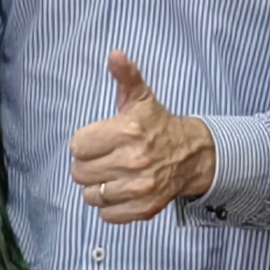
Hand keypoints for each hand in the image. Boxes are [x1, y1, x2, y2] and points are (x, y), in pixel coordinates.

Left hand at [69, 52, 216, 224]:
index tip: (99, 141)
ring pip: (91, 195)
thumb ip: (125, 75)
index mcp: (127, 131)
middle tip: (105, 158)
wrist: (191, 154)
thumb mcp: (141, 97)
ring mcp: (139, 187)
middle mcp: (133, 160)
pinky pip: (107, 214)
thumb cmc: (158, 125)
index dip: (85, 144)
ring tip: (113, 175)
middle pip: (80, 173)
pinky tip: (121, 190)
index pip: (77, 147)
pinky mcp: (144, 208)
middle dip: (89, 166)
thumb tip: (115, 54)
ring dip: (98, 187)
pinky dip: (110, 206)